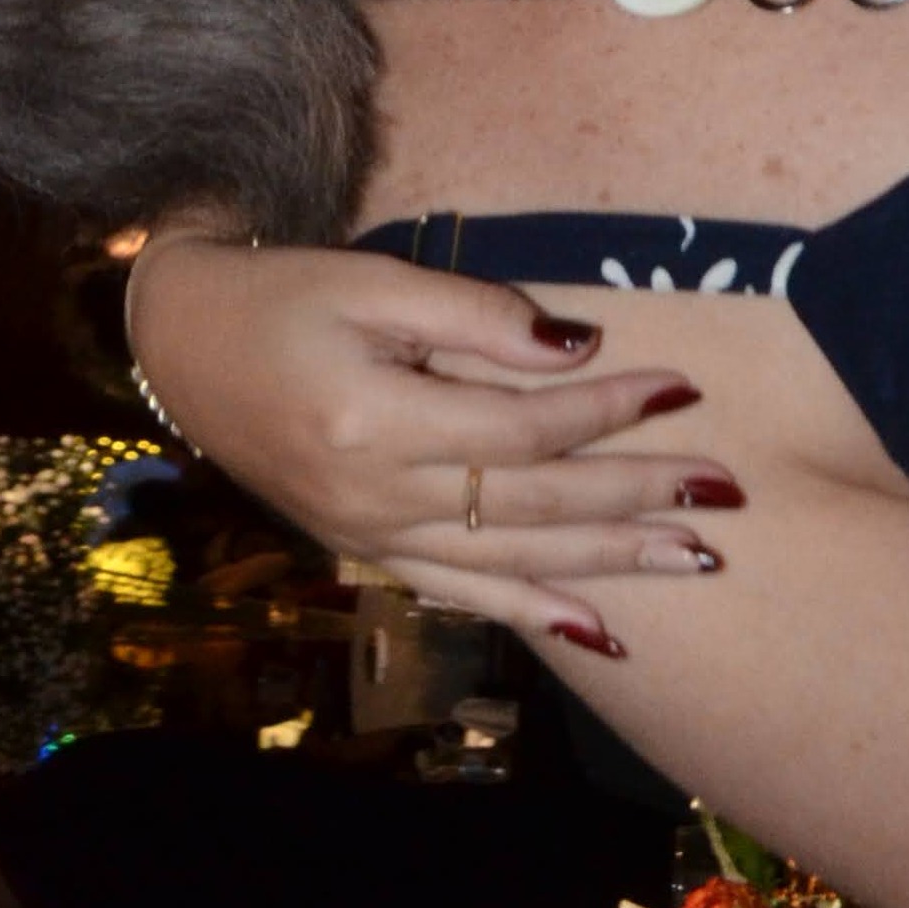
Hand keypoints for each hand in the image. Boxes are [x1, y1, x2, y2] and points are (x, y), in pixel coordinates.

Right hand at [124, 236, 740, 652]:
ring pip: (514, 562)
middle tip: (724, 489)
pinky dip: (536, 613)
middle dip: (637, 498)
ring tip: (698, 559)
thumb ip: (472, 316)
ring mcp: (373, 540)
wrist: (184, 349)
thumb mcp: (370, 279)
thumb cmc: (282, 297)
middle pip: (534, 505)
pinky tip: (601, 628)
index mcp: (378, 423)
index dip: (608, 409)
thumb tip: (575, 346)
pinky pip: (465, 595)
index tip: (681, 384)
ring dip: (611, 562)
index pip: (524, 427)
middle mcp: (378, 500)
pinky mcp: (369, 554)